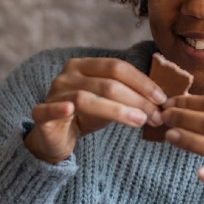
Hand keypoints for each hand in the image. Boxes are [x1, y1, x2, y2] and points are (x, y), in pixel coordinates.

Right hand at [25, 58, 168, 163]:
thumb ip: (130, 97)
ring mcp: (54, 93)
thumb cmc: (86, 116)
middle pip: (107, 82)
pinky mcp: (41, 114)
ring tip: (140, 121)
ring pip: (87, 98)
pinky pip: (49, 109)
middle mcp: (67, 75)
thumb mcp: (109, 102)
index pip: (117, 67)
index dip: (142, 82)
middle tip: (156, 116)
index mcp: (84, 66)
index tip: (162, 99)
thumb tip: (162, 102)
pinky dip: (59, 108)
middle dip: (136, 99)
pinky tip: (71, 109)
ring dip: (117, 110)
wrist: (55, 137)